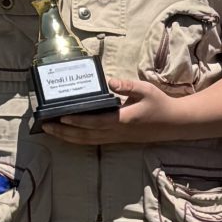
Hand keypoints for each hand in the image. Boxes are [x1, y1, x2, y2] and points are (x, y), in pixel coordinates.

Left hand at [39, 77, 186, 145]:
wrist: (174, 124)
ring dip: (68, 138)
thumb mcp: (146, 90)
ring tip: (52, 131)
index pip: (96, 122)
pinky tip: (69, 135)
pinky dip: (79, 139)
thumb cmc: (160, 105)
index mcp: (123, 120)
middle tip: (46, 125)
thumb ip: (127, 86)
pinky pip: (94, 141)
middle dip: (64, 132)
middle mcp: (117, 132)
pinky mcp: (118, 139)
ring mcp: (117, 138)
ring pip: (88, 141)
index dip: (78, 120)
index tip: (62, 116)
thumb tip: (109, 81)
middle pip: (86, 136)